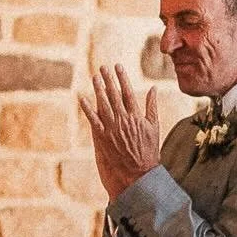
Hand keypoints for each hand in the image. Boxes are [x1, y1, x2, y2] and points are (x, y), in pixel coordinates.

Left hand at [78, 64, 162, 199]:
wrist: (139, 170)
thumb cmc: (149, 149)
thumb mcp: (154, 126)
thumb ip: (152, 106)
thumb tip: (153, 88)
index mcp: (136, 115)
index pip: (128, 92)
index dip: (122, 78)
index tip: (118, 66)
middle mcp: (123, 119)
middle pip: (114, 95)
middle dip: (108, 79)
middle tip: (102, 67)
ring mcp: (112, 127)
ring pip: (103, 104)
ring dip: (98, 89)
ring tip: (95, 77)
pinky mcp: (103, 136)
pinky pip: (93, 119)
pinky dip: (87, 108)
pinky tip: (82, 97)